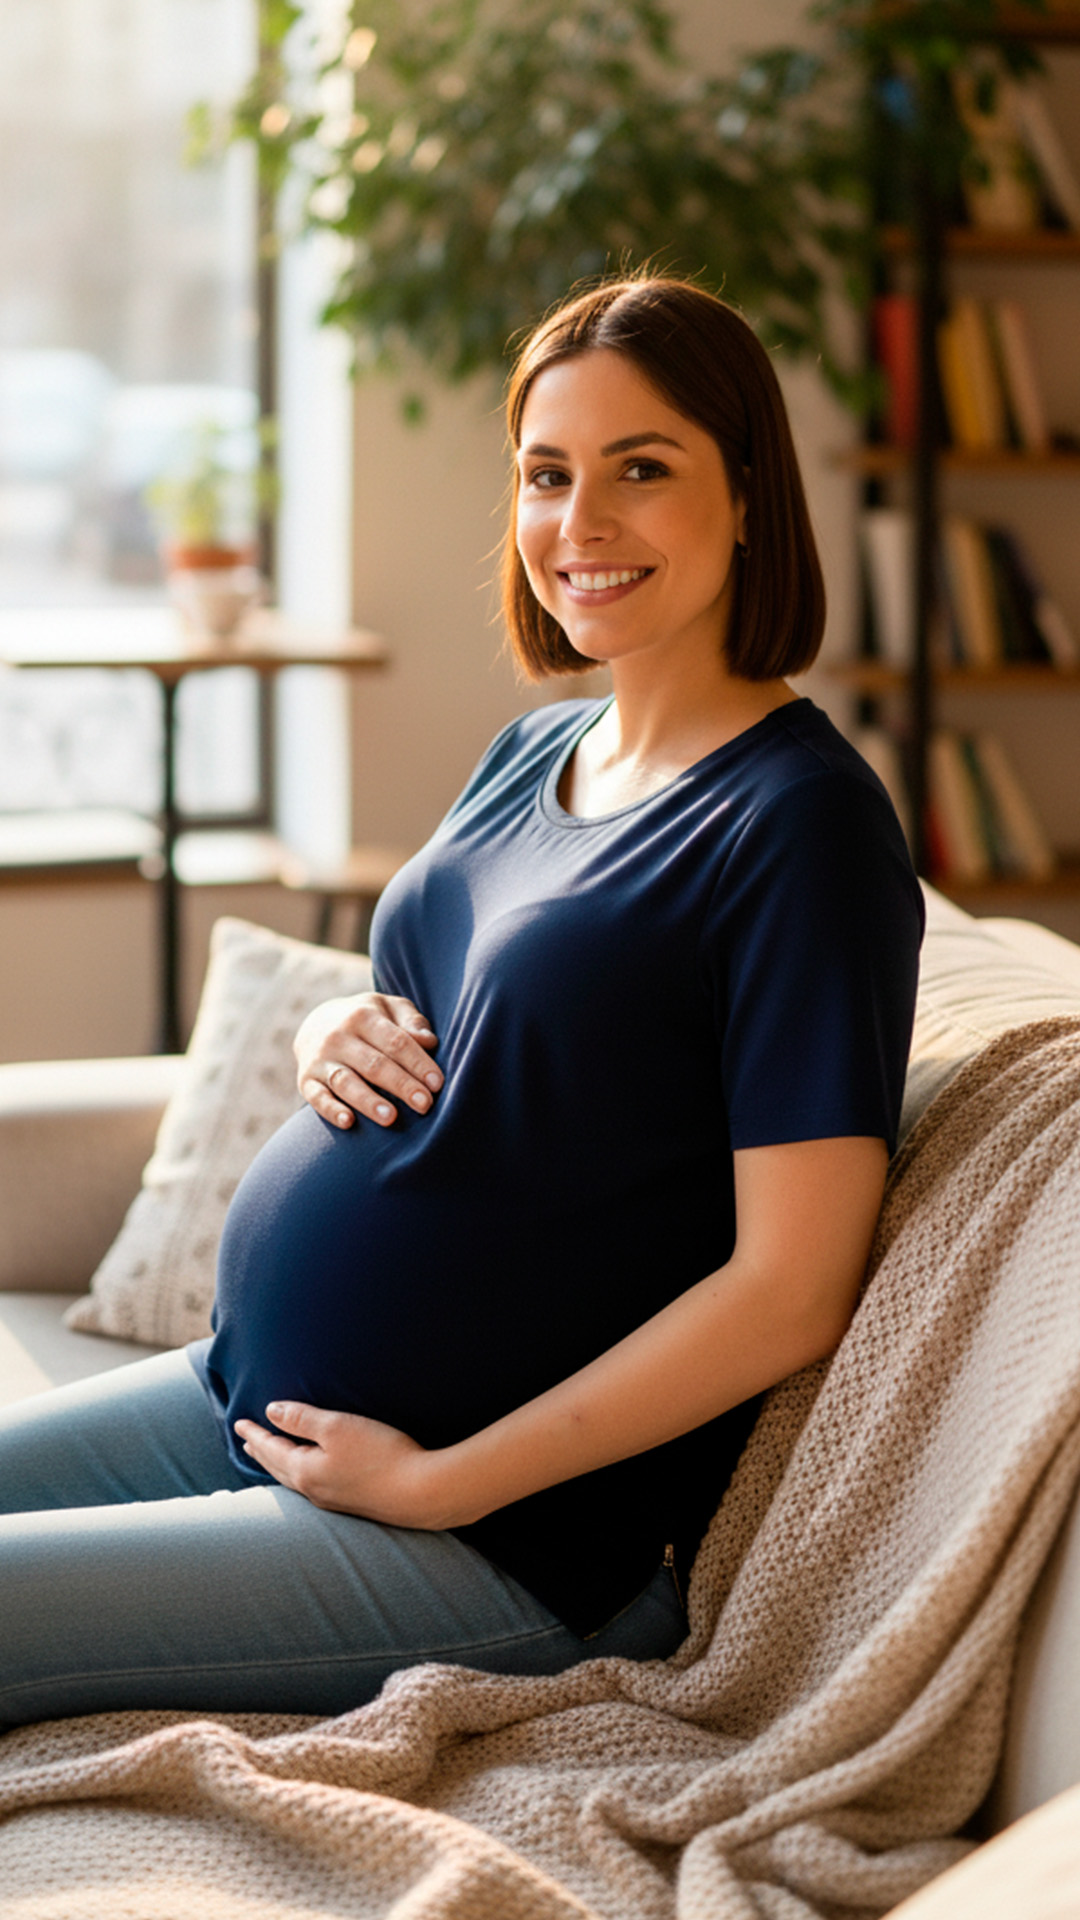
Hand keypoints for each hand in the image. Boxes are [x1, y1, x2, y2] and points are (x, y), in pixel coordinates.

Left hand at [235, 1402, 447, 1527]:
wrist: (421, 1492)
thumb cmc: (379, 1454)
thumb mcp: (338, 1427)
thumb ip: (302, 1419)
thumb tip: (271, 1411)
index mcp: (305, 1471)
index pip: (271, 1448)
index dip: (255, 1433)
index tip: (238, 1423)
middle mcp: (314, 1489)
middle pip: (279, 1468)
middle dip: (262, 1452)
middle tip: (248, 1441)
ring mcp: (332, 1500)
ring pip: (294, 1480)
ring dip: (278, 1465)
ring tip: (271, 1458)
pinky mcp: (352, 1502)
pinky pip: (311, 1486)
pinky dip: (299, 1474)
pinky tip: (310, 1473)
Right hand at [294, 991, 442, 1129]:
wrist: (316, 1024)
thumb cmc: (367, 1020)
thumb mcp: (388, 1008)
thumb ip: (411, 1020)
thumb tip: (429, 1040)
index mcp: (363, 1016)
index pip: (396, 1041)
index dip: (418, 1063)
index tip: (437, 1083)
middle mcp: (338, 1037)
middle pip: (374, 1064)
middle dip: (401, 1085)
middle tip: (424, 1104)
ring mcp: (321, 1060)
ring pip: (346, 1082)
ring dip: (369, 1101)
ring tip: (390, 1118)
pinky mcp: (306, 1081)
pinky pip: (317, 1098)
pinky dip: (331, 1110)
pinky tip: (349, 1122)